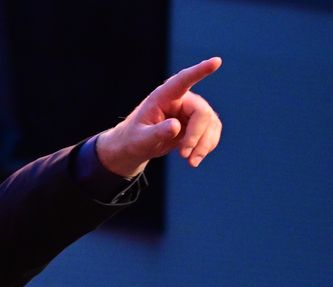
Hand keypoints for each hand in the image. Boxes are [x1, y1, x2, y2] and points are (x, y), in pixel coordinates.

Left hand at [96, 57, 222, 176]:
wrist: (137, 146)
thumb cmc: (134, 139)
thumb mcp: (140, 139)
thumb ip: (155, 133)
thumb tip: (175, 126)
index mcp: (163, 96)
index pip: (183, 80)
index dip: (200, 71)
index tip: (216, 62)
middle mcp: (181, 99)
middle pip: (202, 113)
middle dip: (196, 137)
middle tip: (184, 156)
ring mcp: (192, 110)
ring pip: (211, 124)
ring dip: (204, 145)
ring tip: (191, 162)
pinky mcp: (199, 122)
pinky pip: (213, 132)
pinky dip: (206, 146)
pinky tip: (194, 157)